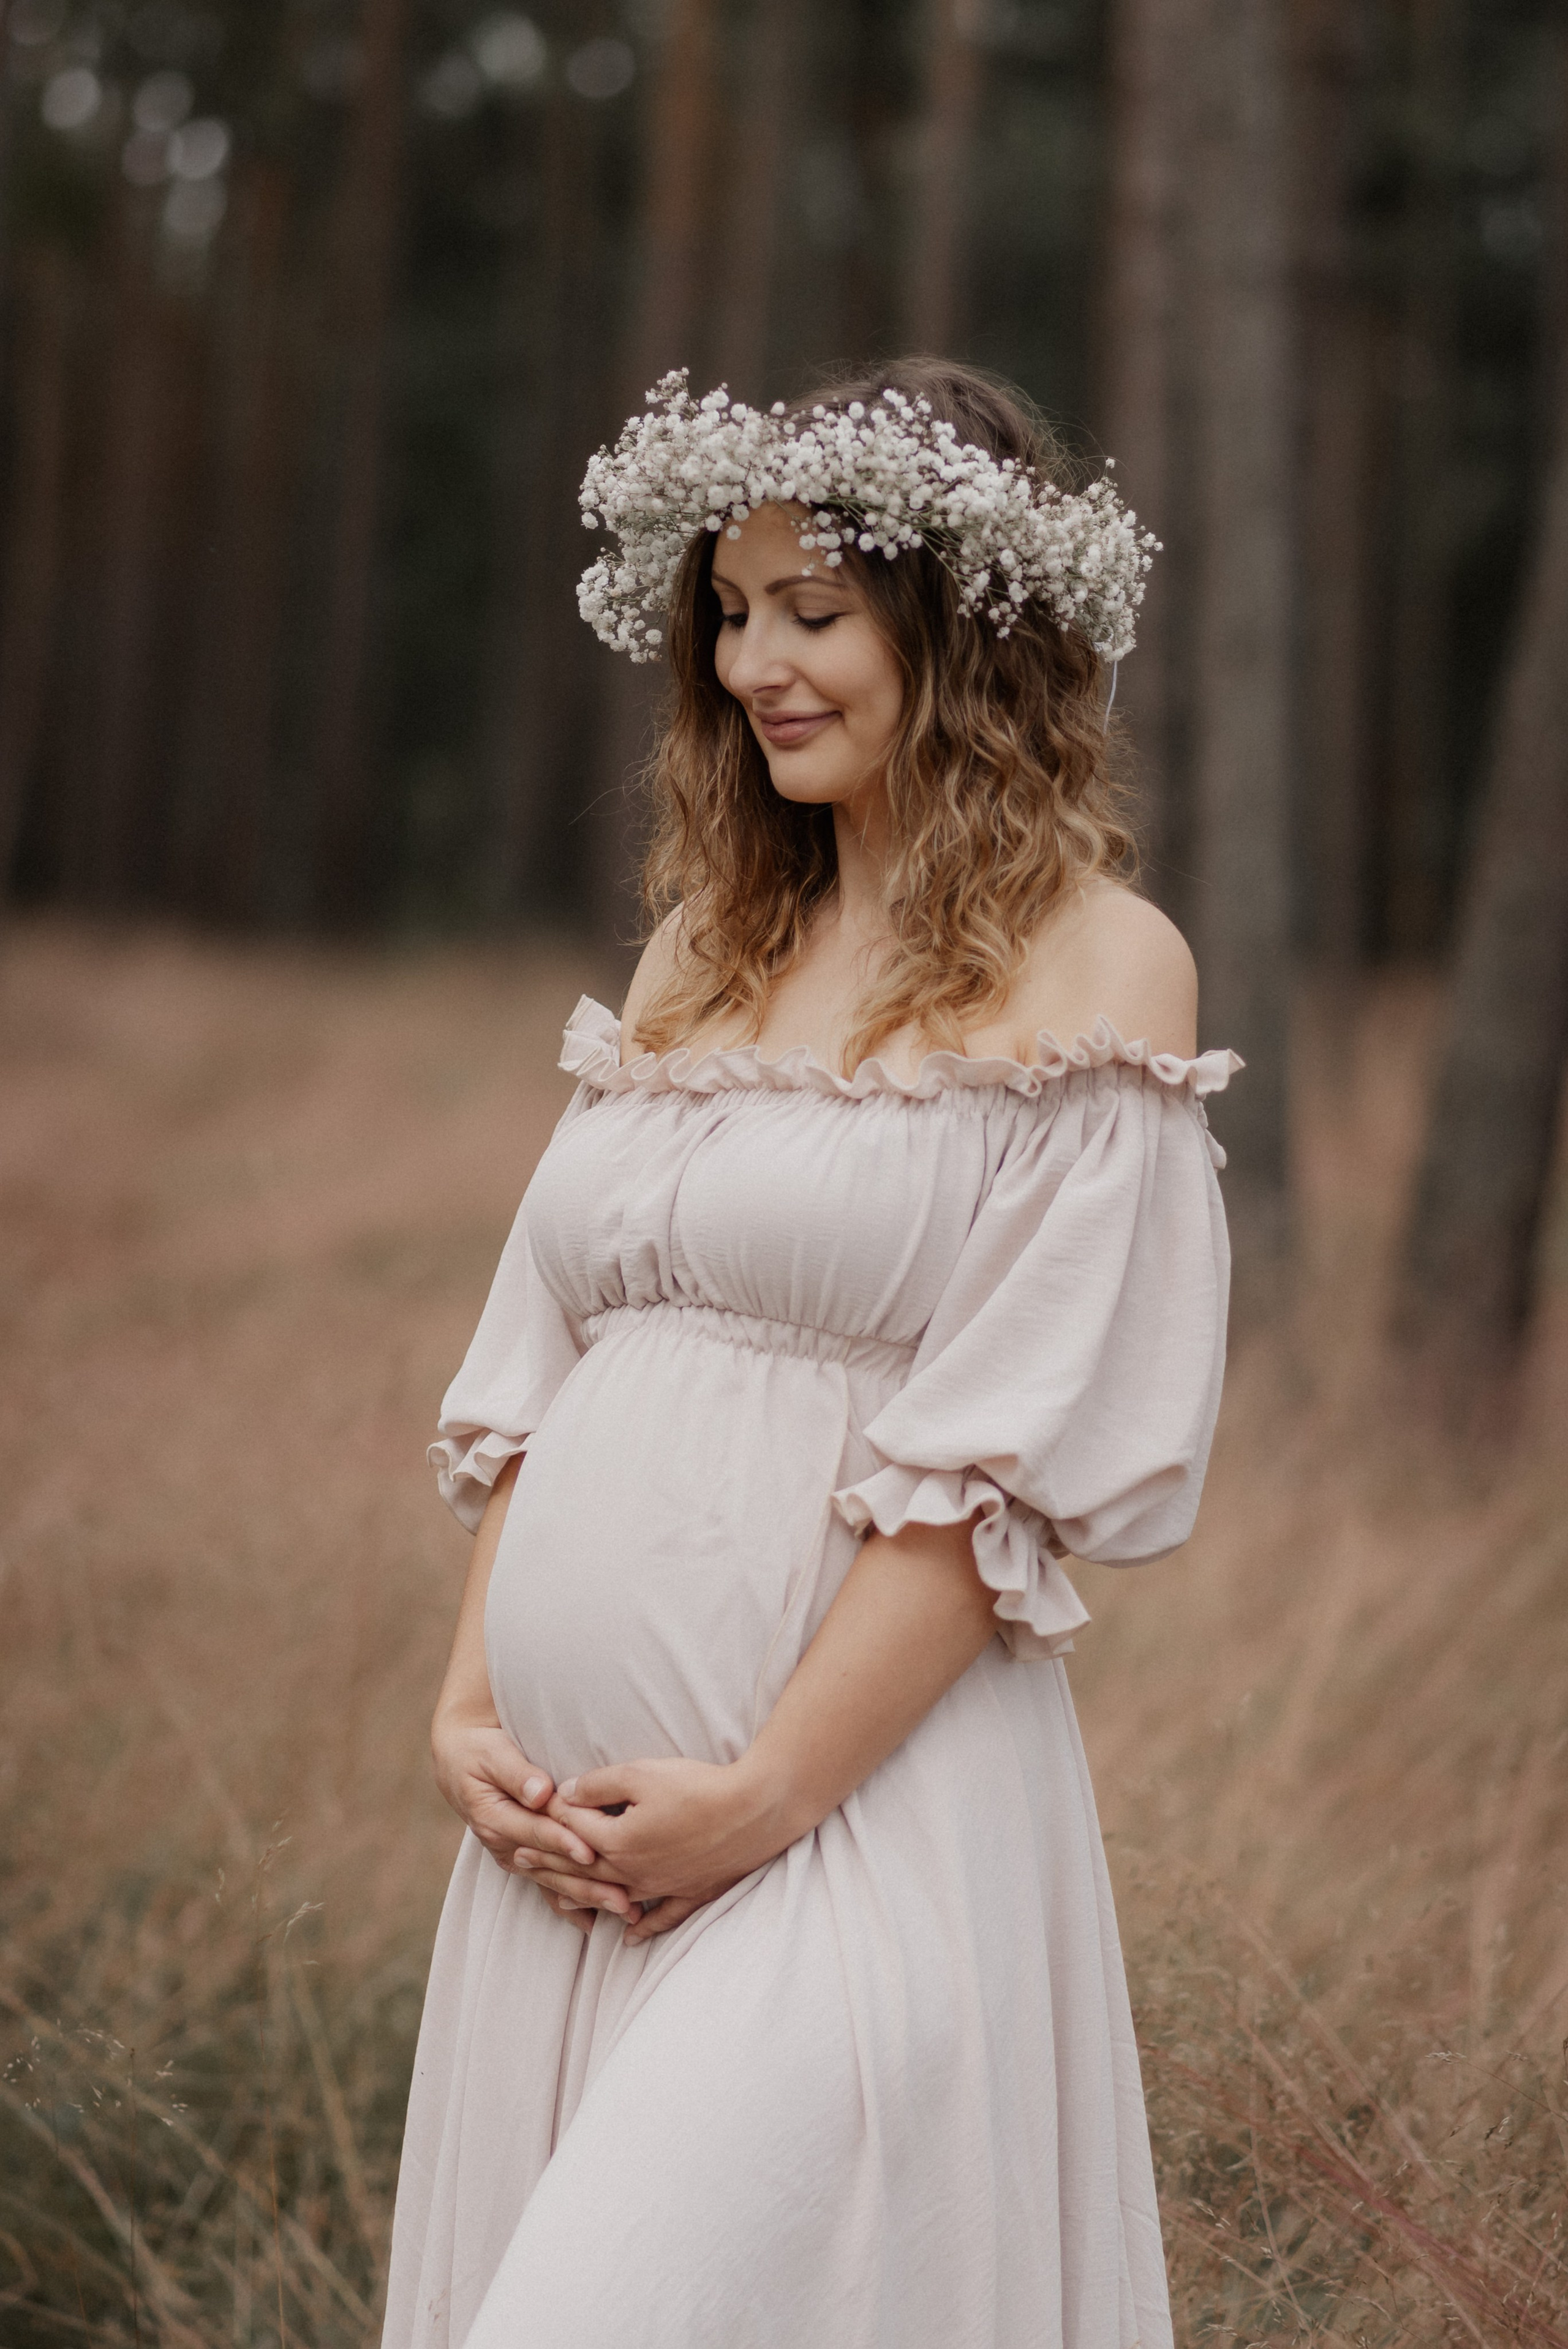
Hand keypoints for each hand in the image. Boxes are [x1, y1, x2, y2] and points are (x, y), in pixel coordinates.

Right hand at [429, 1710, 636, 1931]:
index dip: (563, 1843)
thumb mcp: (492, 1755)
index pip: (536, 1833)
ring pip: (554, 1881)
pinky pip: (548, 1885)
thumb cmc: (479, 1752)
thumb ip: (517, 1773)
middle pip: (551, 1867)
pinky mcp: (524, 1860)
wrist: (459, 1762)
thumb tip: (540, 1792)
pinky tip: (591, 1923)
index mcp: (495, 1819)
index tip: (590, 1853)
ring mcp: (514, 1857)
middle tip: (623, 1899)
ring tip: (623, 1910)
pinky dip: (570, 1905)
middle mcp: (505, 1846)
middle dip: (588, 1884)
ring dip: (588, 1898)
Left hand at [520, 1755, 798, 1947]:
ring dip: (582, 1897)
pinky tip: (628, 1938)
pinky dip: (642, 1928)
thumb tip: (567, 1794)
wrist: (755, 1809)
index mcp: (618, 1840)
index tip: (527, 1815)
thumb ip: (600, 1784)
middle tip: (519, 1862)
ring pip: (613, 1898)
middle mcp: (634, 1871)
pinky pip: (661, 1917)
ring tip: (556, 1898)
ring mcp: (663, 1887)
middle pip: (583, 1869)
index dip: (550, 1818)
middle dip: (550, 1863)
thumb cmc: (698, 1786)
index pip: (573, 1830)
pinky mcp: (692, 1893)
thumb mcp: (642, 1773)